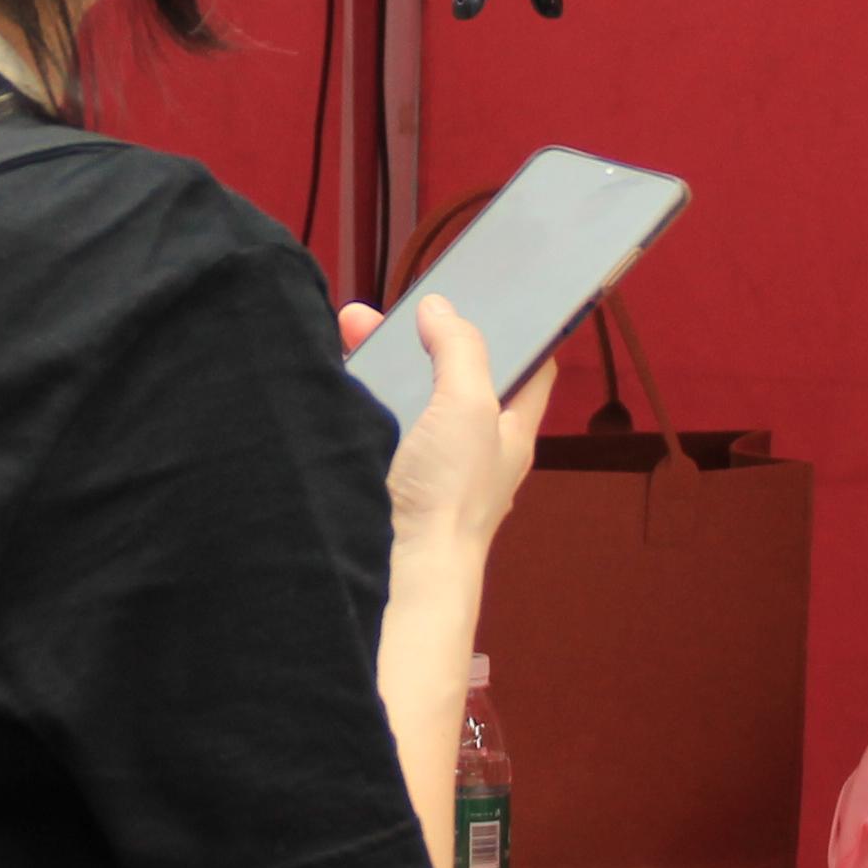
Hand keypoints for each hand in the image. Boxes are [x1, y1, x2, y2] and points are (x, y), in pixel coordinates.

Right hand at [342, 294, 549, 559]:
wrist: (401, 569)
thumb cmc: (450, 492)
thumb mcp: (469, 403)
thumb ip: (460, 349)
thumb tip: (439, 309)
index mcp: (510, 430)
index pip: (531, 368)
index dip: (520, 331)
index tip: (496, 298)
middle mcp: (474, 447)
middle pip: (457, 376)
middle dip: (427, 338)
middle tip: (393, 310)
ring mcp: (429, 463)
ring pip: (412, 397)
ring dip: (386, 362)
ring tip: (349, 330)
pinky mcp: (388, 475)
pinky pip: (377, 425)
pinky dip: (359, 398)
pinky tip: (336, 377)